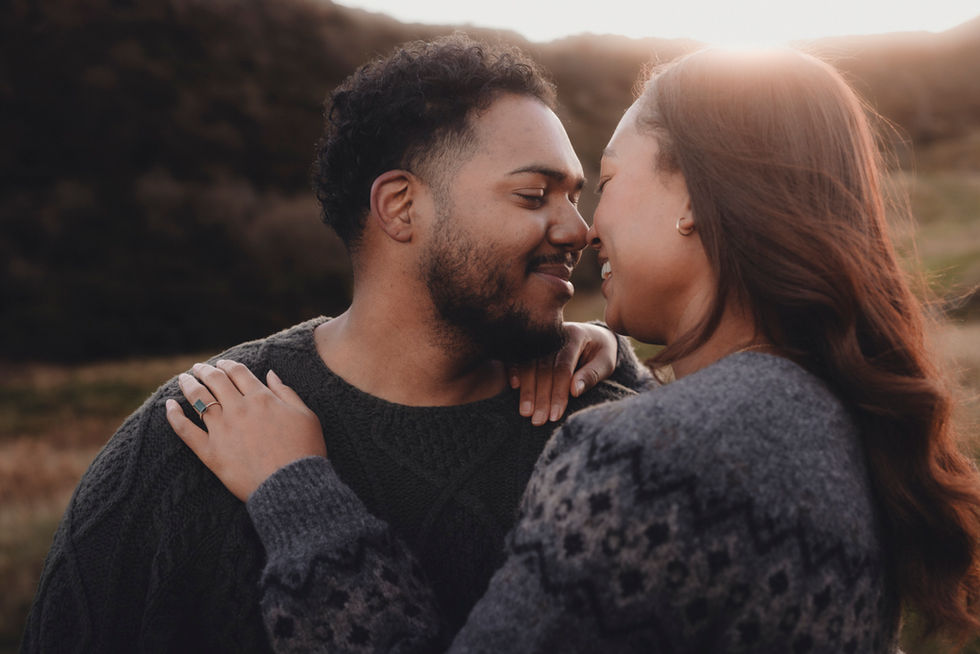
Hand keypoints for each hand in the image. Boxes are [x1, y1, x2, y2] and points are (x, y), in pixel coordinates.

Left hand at [165, 359, 324, 501]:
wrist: (292, 485)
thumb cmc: (305, 450)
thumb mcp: (306, 415)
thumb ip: (286, 392)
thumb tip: (269, 374)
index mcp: (261, 398)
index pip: (238, 372)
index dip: (228, 365)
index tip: (222, 364)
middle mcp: (238, 409)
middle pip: (216, 381)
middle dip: (206, 371)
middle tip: (199, 368)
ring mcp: (222, 430)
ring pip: (198, 399)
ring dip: (189, 385)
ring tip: (183, 379)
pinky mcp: (210, 452)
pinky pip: (185, 431)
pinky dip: (174, 416)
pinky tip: (169, 405)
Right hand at [509, 322, 617, 425]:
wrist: (593, 335)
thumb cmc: (601, 352)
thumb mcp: (605, 362)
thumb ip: (592, 375)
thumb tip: (574, 391)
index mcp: (575, 336)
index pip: (563, 367)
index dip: (558, 392)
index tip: (555, 415)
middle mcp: (555, 333)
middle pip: (543, 368)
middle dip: (540, 397)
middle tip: (538, 420)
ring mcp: (541, 337)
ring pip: (529, 365)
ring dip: (527, 390)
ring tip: (526, 413)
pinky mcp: (532, 343)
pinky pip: (519, 357)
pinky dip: (514, 371)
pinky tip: (514, 387)